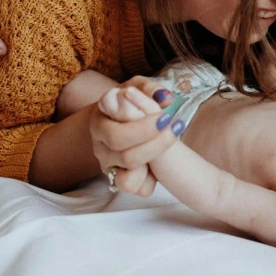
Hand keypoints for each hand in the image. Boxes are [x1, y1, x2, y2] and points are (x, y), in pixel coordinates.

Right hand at [92, 76, 179, 195]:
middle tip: (176, 127)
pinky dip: (150, 181)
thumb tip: (164, 98)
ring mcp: (108, 165)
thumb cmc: (132, 101)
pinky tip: (160, 164)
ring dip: (154, 159)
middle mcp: (99, 145)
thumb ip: (150, 89)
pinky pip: (134, 188)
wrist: (124, 120)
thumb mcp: (139, 87)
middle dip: (155, 143)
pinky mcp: (118, 180)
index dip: (142, 128)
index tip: (166, 117)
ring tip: (172, 140)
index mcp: (100, 120)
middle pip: (124, 154)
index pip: (115, 131)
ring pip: (128, 174)